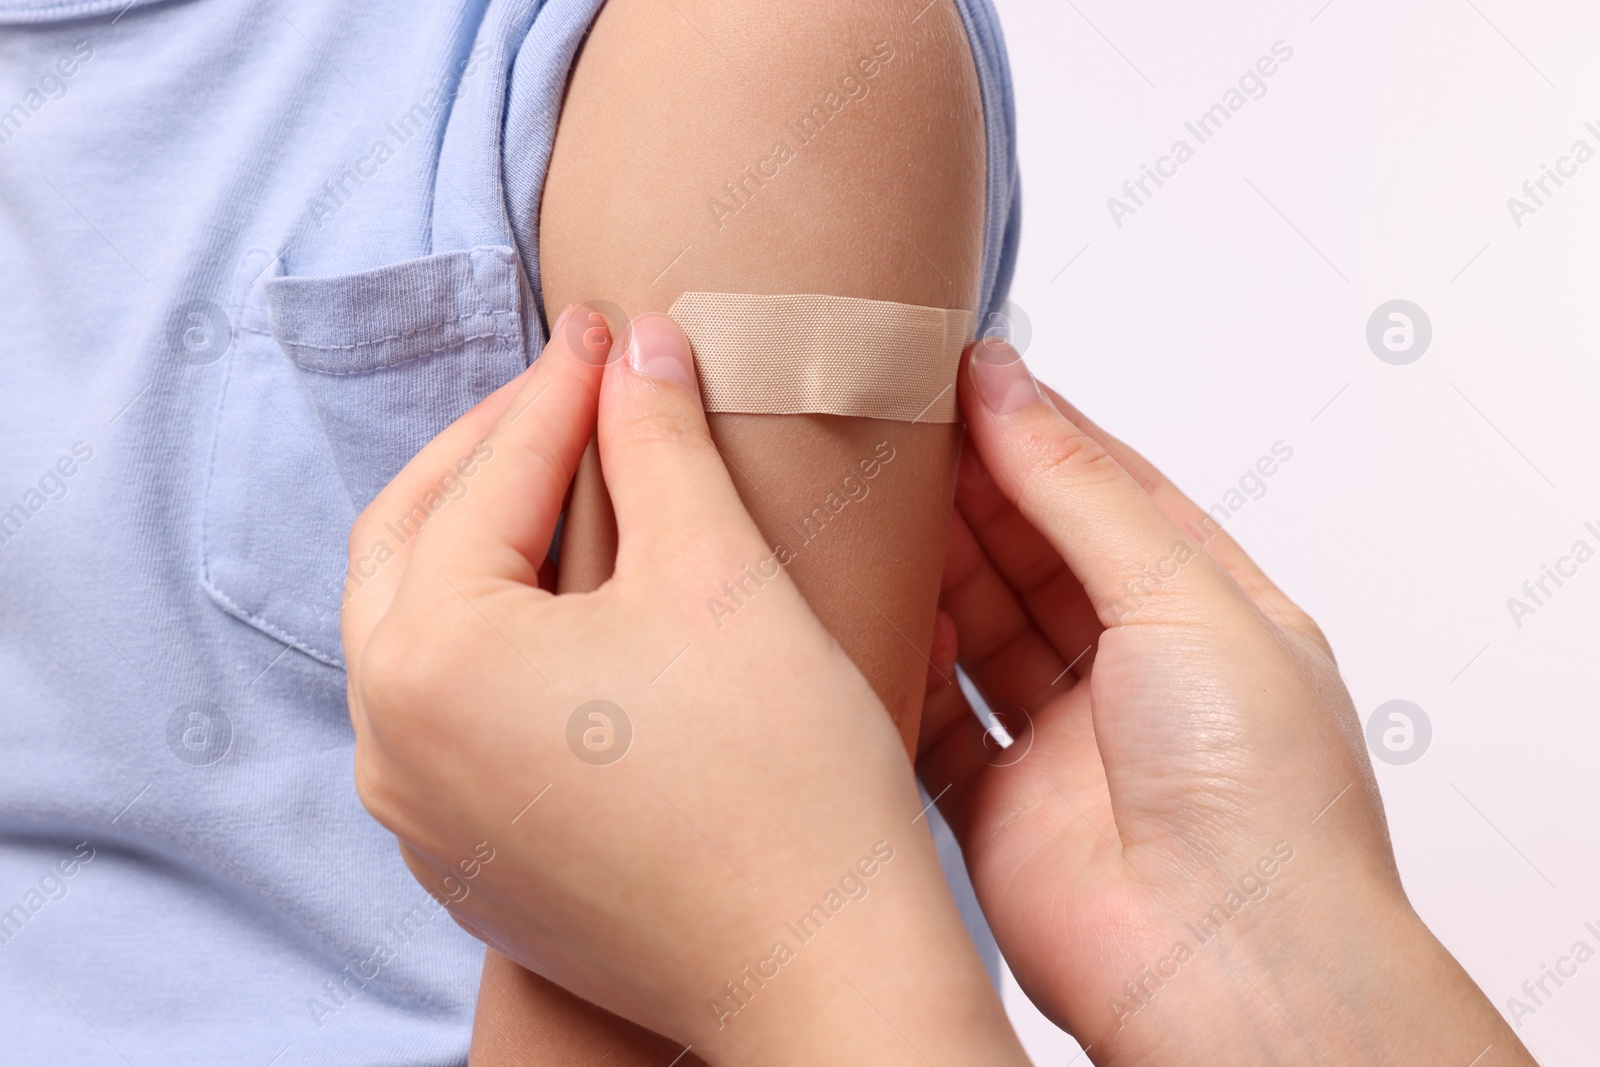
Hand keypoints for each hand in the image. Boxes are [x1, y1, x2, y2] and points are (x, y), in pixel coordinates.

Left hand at [340, 310, 1026, 1065]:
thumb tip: (640, 345)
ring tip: (567, 478)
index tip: (610, 328)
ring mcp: (421, 817)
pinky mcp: (469, 861)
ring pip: (422, 629)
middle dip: (494, 450)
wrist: (820, 969)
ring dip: (485, 539)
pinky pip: (452, 712)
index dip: (562, 387)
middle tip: (575, 387)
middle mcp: (391, 744)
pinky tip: (571, 605)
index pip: (490, 479)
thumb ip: (659, 438)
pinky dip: (497, 635)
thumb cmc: (781, 778)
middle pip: (414, 543)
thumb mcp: (718, 574)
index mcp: (430, 662)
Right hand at [918, 341, 1537, 1065]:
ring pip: (978, 627)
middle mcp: (1135, 675)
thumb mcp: (1183, 597)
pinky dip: (904, 663)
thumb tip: (1007, 383)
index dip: (1035, 430)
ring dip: (930, 566)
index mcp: (1207, 615)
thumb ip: (1082, 491)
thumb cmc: (1259, 793)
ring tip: (869, 495)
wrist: (1227, 967)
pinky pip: (935, 715)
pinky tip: (873, 610)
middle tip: (896, 423)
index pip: (1109, 492)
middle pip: (1032, 554)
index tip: (960, 374)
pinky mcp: (998, 807)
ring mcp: (1064, 742)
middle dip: (970, 488)